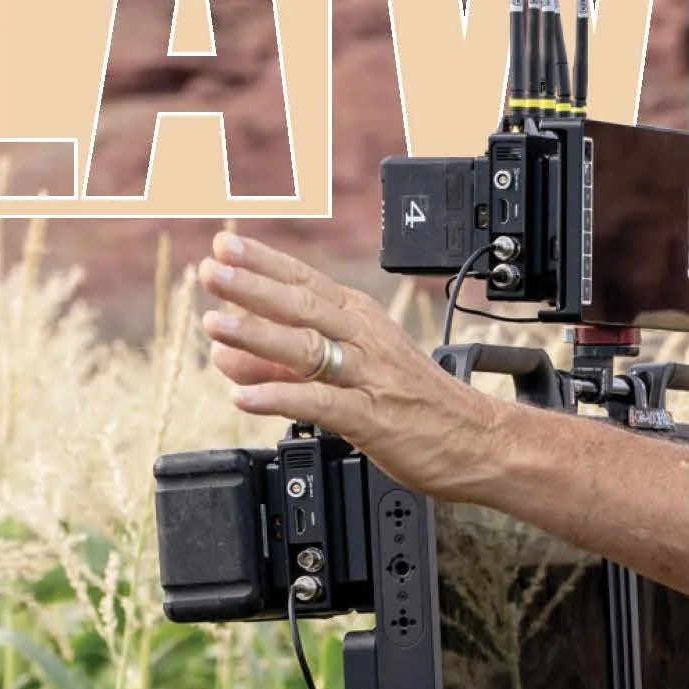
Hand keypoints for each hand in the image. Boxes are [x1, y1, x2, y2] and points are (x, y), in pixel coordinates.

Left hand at [198, 232, 502, 497]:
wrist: (477, 441)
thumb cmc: (416, 406)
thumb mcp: (348, 374)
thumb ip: (283, 367)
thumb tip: (224, 356)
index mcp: (361, 320)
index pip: (306, 282)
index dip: (263, 264)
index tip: (223, 247)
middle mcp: (364, 340)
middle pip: (303, 306)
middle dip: (252, 288)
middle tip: (210, 273)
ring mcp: (369, 377)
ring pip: (308, 348)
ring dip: (258, 335)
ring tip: (216, 326)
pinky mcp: (372, 417)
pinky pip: (321, 403)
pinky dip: (280, 398)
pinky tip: (245, 397)